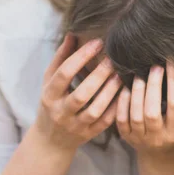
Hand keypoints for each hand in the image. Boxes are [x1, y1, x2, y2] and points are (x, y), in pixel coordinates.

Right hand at [35, 34, 121, 151]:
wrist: (51, 140)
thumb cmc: (51, 102)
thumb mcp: (49, 80)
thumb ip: (61, 58)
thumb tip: (73, 33)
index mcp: (49, 95)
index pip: (64, 74)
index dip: (81, 56)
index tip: (98, 42)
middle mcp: (61, 112)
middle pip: (82, 94)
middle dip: (99, 75)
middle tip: (113, 59)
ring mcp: (75, 126)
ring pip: (95, 110)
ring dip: (110, 92)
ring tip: (120, 75)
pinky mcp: (88, 135)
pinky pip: (105, 122)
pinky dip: (116, 107)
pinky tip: (124, 92)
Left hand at [116, 62, 173, 157]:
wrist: (158, 155)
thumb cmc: (172, 129)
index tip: (172, 64)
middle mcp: (158, 138)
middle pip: (152, 112)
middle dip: (153, 86)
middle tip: (155, 67)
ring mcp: (140, 139)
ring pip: (136, 115)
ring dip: (137, 92)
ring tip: (139, 75)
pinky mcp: (126, 137)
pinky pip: (122, 119)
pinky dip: (123, 102)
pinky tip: (126, 88)